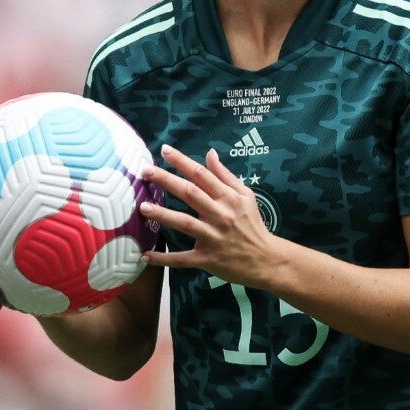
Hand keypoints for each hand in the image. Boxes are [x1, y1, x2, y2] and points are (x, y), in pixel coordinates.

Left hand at [139, 144, 280, 287]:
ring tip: (143, 207)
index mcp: (228, 198)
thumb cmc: (253, 225)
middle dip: (166, 180)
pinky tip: (145, 255)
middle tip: (145, 171)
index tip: (164, 150)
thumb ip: (225, 176)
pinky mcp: (208, 259)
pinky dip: (164, 258)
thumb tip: (209, 154)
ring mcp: (213, 238)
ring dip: (163, 215)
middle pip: (190, 194)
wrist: (266, 260)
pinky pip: (183, 259)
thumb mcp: (246, 196)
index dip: (182, 161)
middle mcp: (220, 215)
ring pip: (185, 223)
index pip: (202, 174)